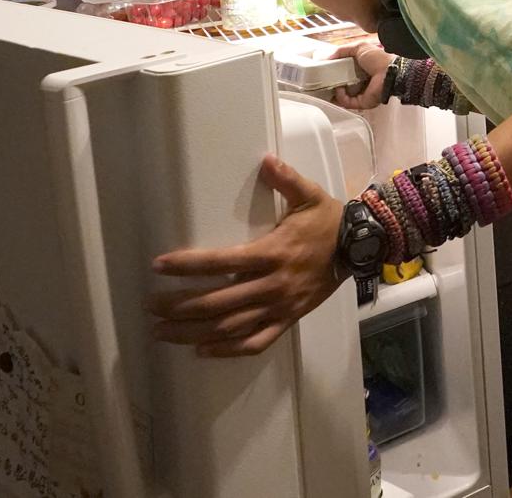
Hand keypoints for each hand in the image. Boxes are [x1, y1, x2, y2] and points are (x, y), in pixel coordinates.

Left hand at [148, 154, 344, 357]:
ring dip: (193, 332)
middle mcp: (272, 285)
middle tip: (151, 305)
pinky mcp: (288, 321)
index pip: (222, 262)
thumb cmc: (329, 221)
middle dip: (179, 306)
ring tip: (162, 332)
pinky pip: (255, 343)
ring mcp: (280, 307)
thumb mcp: (310, 195)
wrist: (360, 249)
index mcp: (272, 254)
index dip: (188, 265)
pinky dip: (227, 350)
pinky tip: (202, 351)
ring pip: (230, 327)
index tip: (159, 266)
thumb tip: (265, 160)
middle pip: (218, 302)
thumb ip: (286, 179)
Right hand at [329, 41, 390, 112]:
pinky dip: (340, 97)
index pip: (343, 73)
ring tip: (328, 86)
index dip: (333, 72)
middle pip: (341, 86)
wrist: (390, 72)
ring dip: (333, 92)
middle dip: (330, 84)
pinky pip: (346, 103)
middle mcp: (360, 82)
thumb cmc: (378, 59)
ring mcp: (360, 94)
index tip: (323, 71)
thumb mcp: (359, 48)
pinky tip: (339, 89)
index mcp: (360, 70)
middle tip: (321, 81)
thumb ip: (343, 51)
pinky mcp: (361, 103)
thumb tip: (327, 56)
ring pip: (341, 97)